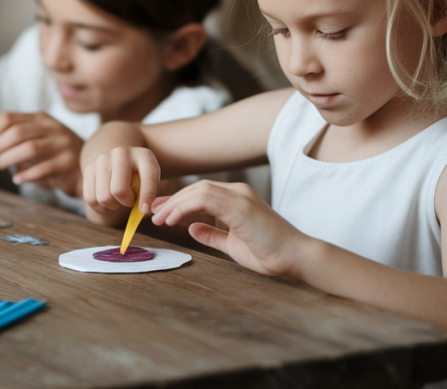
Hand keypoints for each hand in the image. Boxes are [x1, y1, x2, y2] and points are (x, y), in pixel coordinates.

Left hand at [0, 112, 82, 195]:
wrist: (89, 169)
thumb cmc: (54, 158)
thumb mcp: (35, 143)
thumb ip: (13, 143)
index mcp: (39, 118)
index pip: (7, 119)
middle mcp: (52, 127)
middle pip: (16, 132)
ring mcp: (63, 143)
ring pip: (29, 147)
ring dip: (9, 159)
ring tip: (0, 167)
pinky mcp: (70, 161)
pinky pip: (45, 167)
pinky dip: (27, 174)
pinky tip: (18, 179)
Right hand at [82, 145, 160, 216]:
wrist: (119, 162)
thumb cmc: (140, 178)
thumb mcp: (152, 182)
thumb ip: (153, 195)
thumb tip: (144, 210)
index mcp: (144, 155)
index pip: (148, 177)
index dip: (147, 196)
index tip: (145, 210)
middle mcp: (122, 153)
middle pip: (119, 190)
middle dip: (126, 202)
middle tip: (130, 200)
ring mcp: (103, 159)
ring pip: (104, 197)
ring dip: (112, 205)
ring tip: (118, 199)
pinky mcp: (89, 168)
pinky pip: (90, 198)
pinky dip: (99, 207)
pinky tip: (107, 201)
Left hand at [151, 180, 311, 278]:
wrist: (296, 258)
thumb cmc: (269, 253)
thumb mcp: (232, 244)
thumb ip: (212, 234)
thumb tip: (192, 228)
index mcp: (236, 198)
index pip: (199, 193)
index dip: (176, 201)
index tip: (158, 211)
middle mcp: (237, 192)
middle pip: (195, 188)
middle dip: (170, 200)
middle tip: (150, 213)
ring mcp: (240, 196)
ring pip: (198, 190)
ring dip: (174, 203)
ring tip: (158, 218)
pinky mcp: (241, 206)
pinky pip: (206, 199)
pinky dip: (185, 207)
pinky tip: (173, 219)